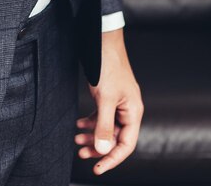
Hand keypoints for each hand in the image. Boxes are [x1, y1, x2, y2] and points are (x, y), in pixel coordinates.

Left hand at [75, 28, 142, 174]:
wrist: (103, 42)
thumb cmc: (108, 66)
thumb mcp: (105, 99)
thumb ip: (103, 125)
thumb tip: (103, 150)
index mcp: (133, 112)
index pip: (126, 145)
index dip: (112, 159)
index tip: (97, 169)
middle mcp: (128, 109)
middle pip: (115, 138)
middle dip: (98, 147)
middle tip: (80, 153)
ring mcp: (118, 103)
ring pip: (106, 127)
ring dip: (91, 135)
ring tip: (76, 140)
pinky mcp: (109, 96)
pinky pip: (101, 115)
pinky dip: (90, 121)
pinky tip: (79, 123)